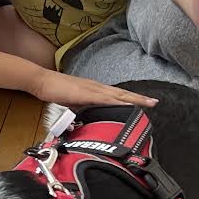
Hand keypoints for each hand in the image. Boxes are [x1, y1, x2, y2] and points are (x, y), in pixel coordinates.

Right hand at [31, 69, 158, 109]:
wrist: (42, 82)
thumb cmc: (55, 90)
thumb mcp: (73, 102)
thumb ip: (84, 108)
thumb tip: (91, 117)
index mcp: (95, 89)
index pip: (117, 94)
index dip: (131, 98)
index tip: (145, 102)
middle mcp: (97, 87)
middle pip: (122, 93)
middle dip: (139, 98)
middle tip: (155, 102)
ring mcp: (92, 89)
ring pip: (118, 95)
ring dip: (133, 99)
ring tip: (148, 103)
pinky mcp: (86, 93)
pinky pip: (105, 98)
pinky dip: (118, 101)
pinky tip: (127, 104)